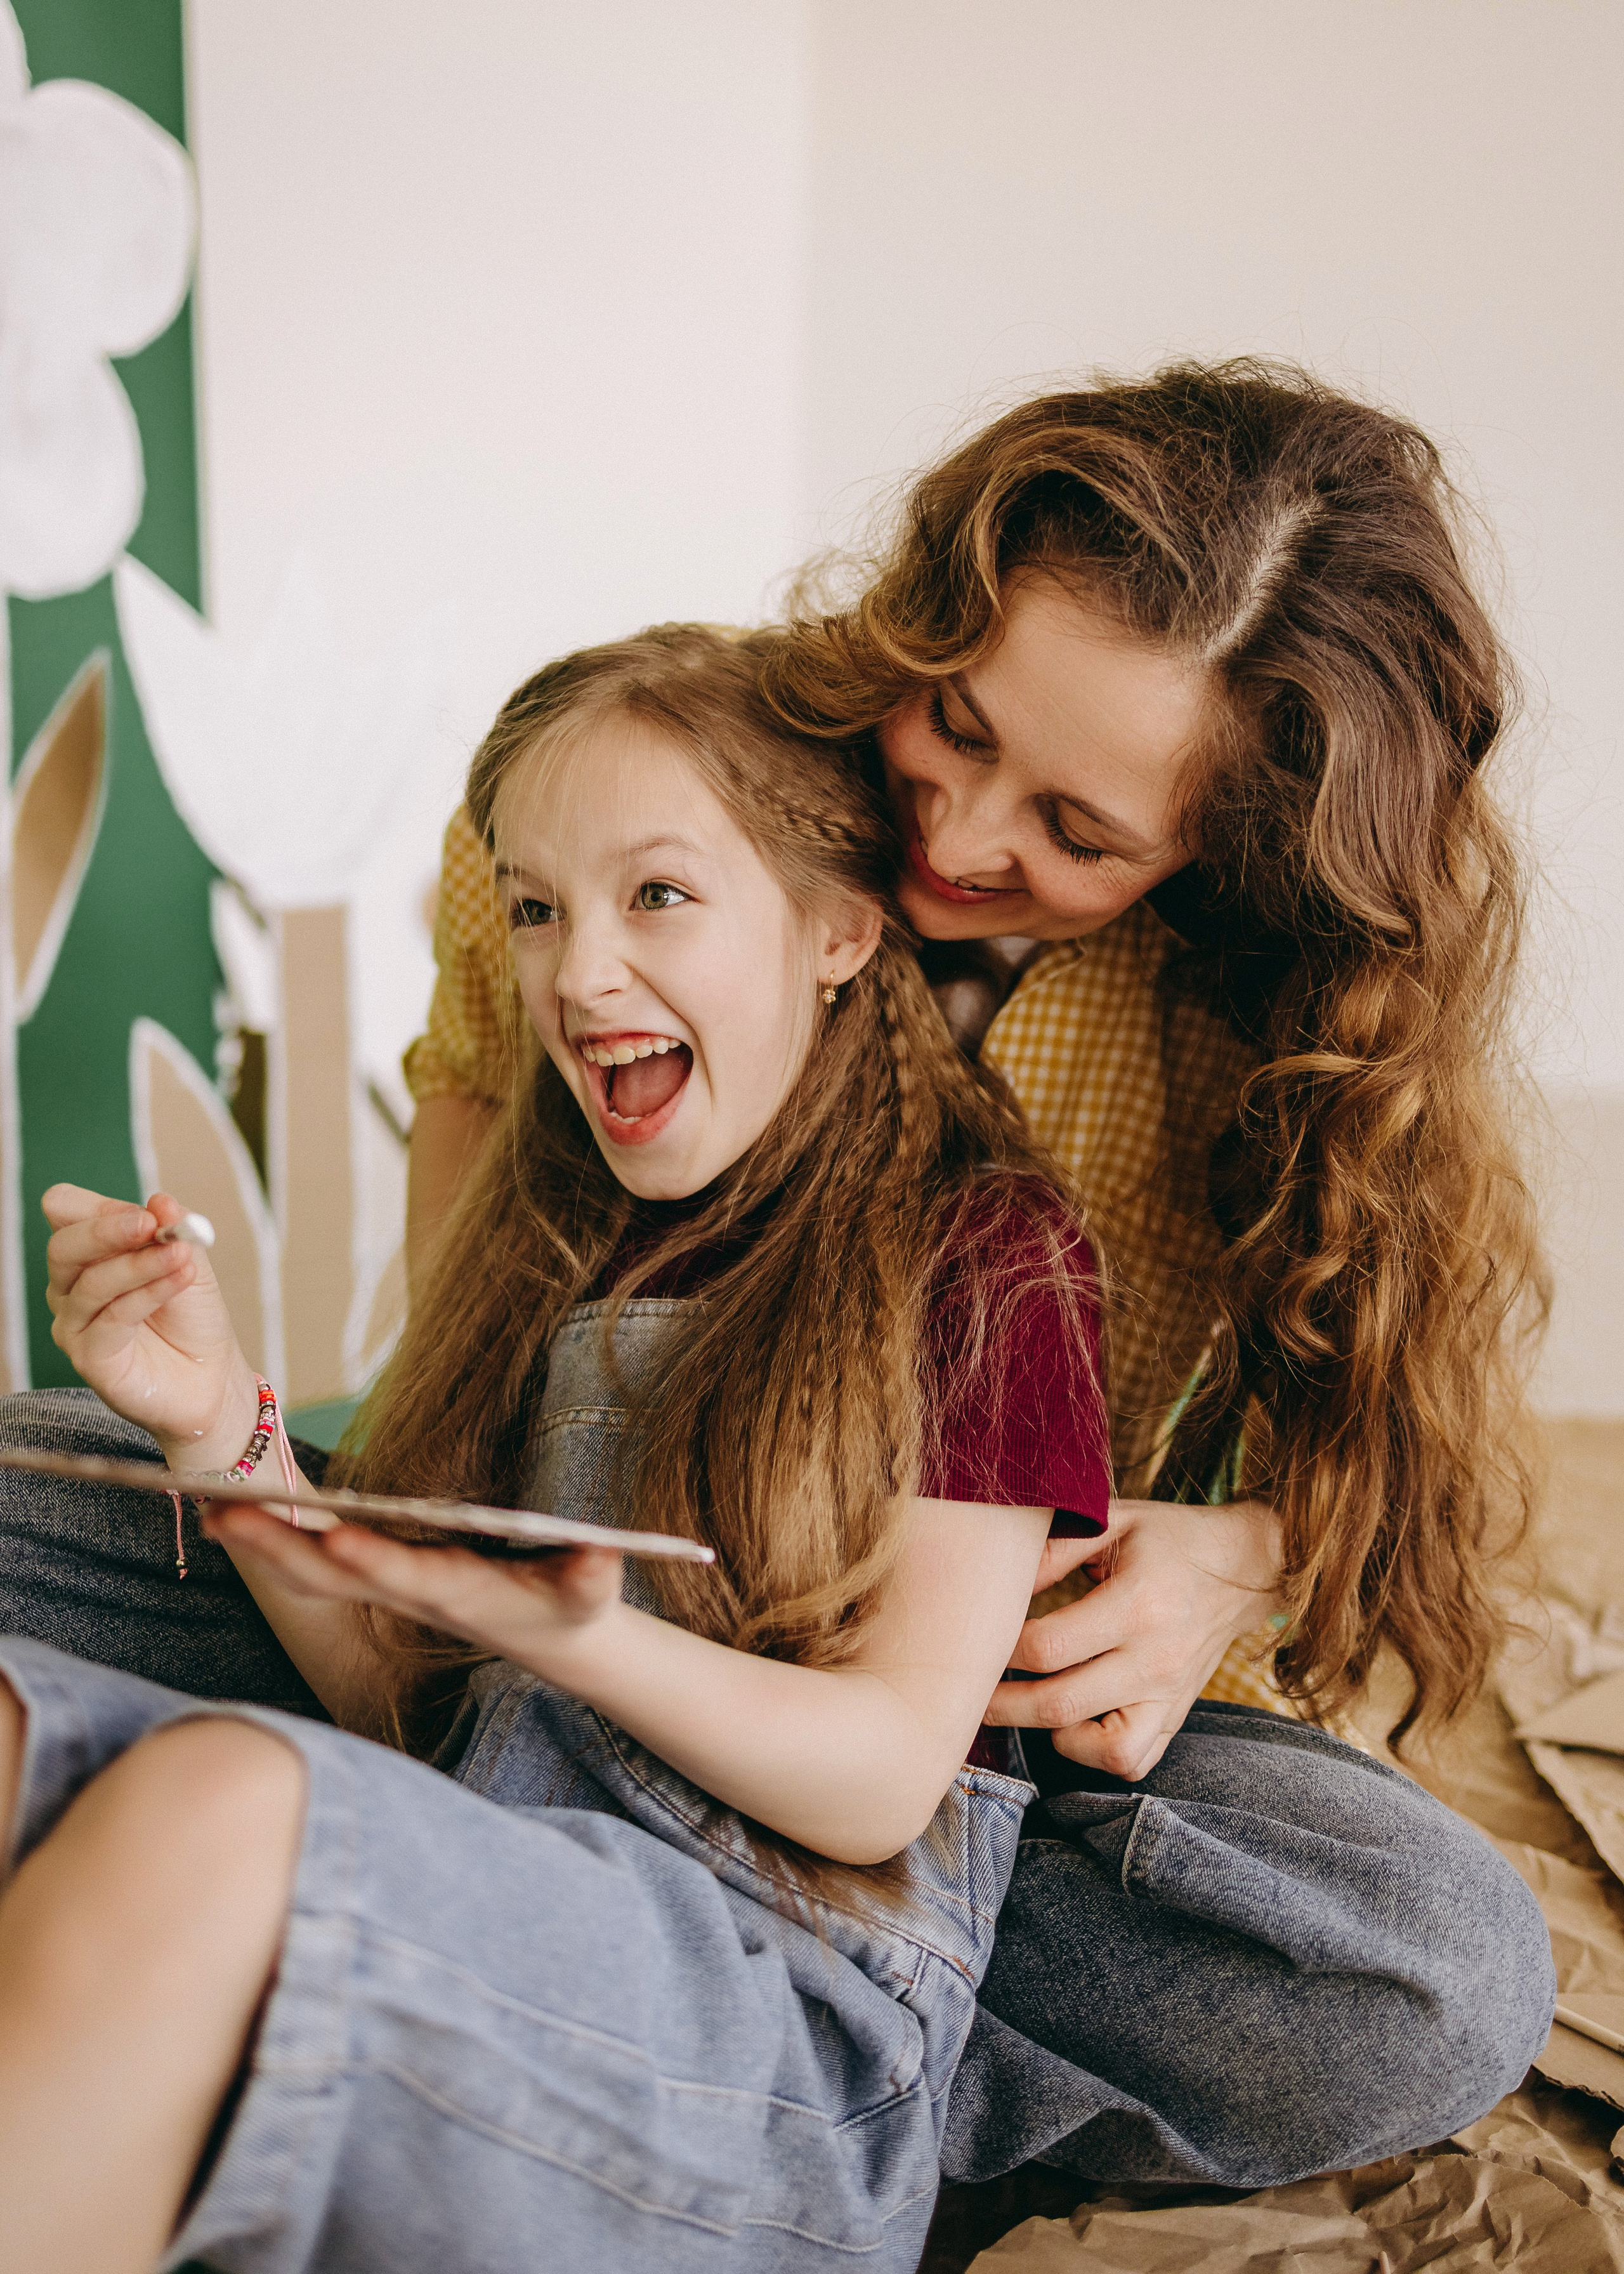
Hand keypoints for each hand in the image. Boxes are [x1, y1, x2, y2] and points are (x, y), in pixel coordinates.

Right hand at [43, 1184, 259, 1466]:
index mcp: (88, 1254)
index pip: (65, 1213)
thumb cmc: (192, 1316)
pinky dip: (148, 1293)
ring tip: (182, 1256)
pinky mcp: (88, 1357)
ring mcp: (74, 1324)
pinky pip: (111, 1318)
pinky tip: (179, 1279)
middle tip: (151, 1224)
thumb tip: (161, 1200)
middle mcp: (70, 1288)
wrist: (211, 1374)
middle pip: (63, 1247)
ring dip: (140, 1264)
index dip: (97, 1207)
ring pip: (90, 1283)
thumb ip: (175, 1231)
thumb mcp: (189, 1261)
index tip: (145, 1211)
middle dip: (107, 1229)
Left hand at [202, 1504, 624, 1668]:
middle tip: (224, 1513)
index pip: (410, 1578)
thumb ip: (592, 1575)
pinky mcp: (380, 1575)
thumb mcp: (592, 1593)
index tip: (337, 1541)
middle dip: (280, 1549)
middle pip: (332, 1577)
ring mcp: (389, 1588)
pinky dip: (273, 1538)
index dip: (375, 1562)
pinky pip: (313, 1560)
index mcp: (459, 1593)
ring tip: (209, 1507)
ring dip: (262, 1543)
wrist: (554, 1639)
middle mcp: (410, 1594)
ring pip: (311, 1571)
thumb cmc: (573, 1607)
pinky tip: (234, 1513)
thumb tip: (600, 1556)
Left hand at [983, 1498, 1283, 1780]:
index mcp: (1137, 1605)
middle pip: (1059, 1704)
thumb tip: (998, 1584)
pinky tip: (1071, 1721)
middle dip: (1002, 1704)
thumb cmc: (1169, 1540)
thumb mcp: (1113, 1522)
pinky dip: (1092, 1753)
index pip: (1047, 1646)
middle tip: (970, 1690)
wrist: (1243, 1568)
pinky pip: (1130, 1761)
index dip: (1001, 1648)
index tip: (981, 1636)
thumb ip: (1052, 1551)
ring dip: (1049, 1732)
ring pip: (1098, 1749)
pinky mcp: (1177, 1717)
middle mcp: (1156, 1660)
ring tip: (1024, 1704)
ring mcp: (1170, 1697)